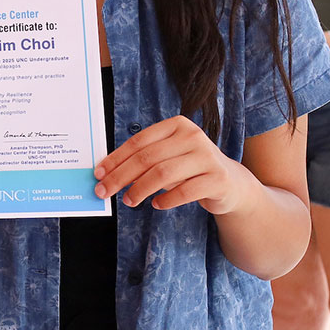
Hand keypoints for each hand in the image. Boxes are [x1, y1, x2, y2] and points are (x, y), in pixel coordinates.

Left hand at [93, 115, 253, 214]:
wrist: (230, 183)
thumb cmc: (189, 168)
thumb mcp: (167, 158)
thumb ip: (143, 160)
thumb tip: (108, 173)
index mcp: (177, 125)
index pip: (139, 141)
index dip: (116, 158)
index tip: (99, 173)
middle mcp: (193, 136)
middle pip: (147, 158)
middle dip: (121, 176)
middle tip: (104, 191)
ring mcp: (207, 157)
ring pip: (163, 173)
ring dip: (140, 189)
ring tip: (129, 201)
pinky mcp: (218, 179)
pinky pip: (184, 191)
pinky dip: (166, 200)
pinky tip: (156, 204)